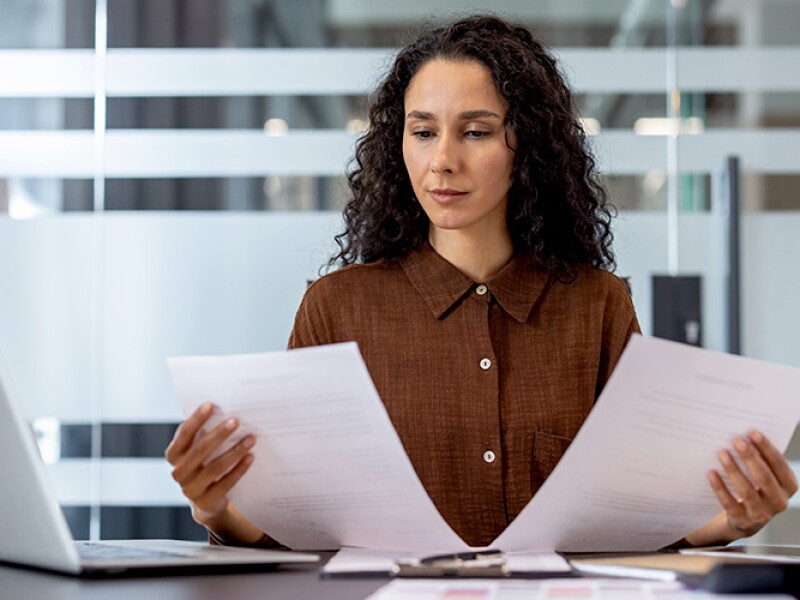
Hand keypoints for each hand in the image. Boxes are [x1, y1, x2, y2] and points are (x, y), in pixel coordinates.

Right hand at [164, 403, 255, 525]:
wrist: (207, 501)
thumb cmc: (205, 465)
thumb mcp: (201, 450)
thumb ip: (205, 434)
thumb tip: (226, 411)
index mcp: (174, 454)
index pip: (184, 434)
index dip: (196, 419)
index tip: (211, 405)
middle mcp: (179, 472)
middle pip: (200, 450)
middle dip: (219, 434)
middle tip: (236, 421)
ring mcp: (190, 489)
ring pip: (214, 468)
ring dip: (234, 452)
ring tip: (251, 439)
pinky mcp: (206, 501)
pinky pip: (225, 484)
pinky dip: (239, 470)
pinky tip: (250, 457)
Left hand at [708, 430, 797, 539]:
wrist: (745, 519)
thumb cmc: (755, 488)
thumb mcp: (763, 476)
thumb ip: (760, 460)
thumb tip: (742, 436)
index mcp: (788, 486)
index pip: (779, 465)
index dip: (767, 449)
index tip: (753, 433)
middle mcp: (779, 501)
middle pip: (764, 478)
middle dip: (750, 458)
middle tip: (736, 441)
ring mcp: (762, 514)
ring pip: (747, 491)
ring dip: (734, 471)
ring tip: (722, 454)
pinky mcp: (743, 521)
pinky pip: (729, 503)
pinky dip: (720, 487)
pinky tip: (711, 473)